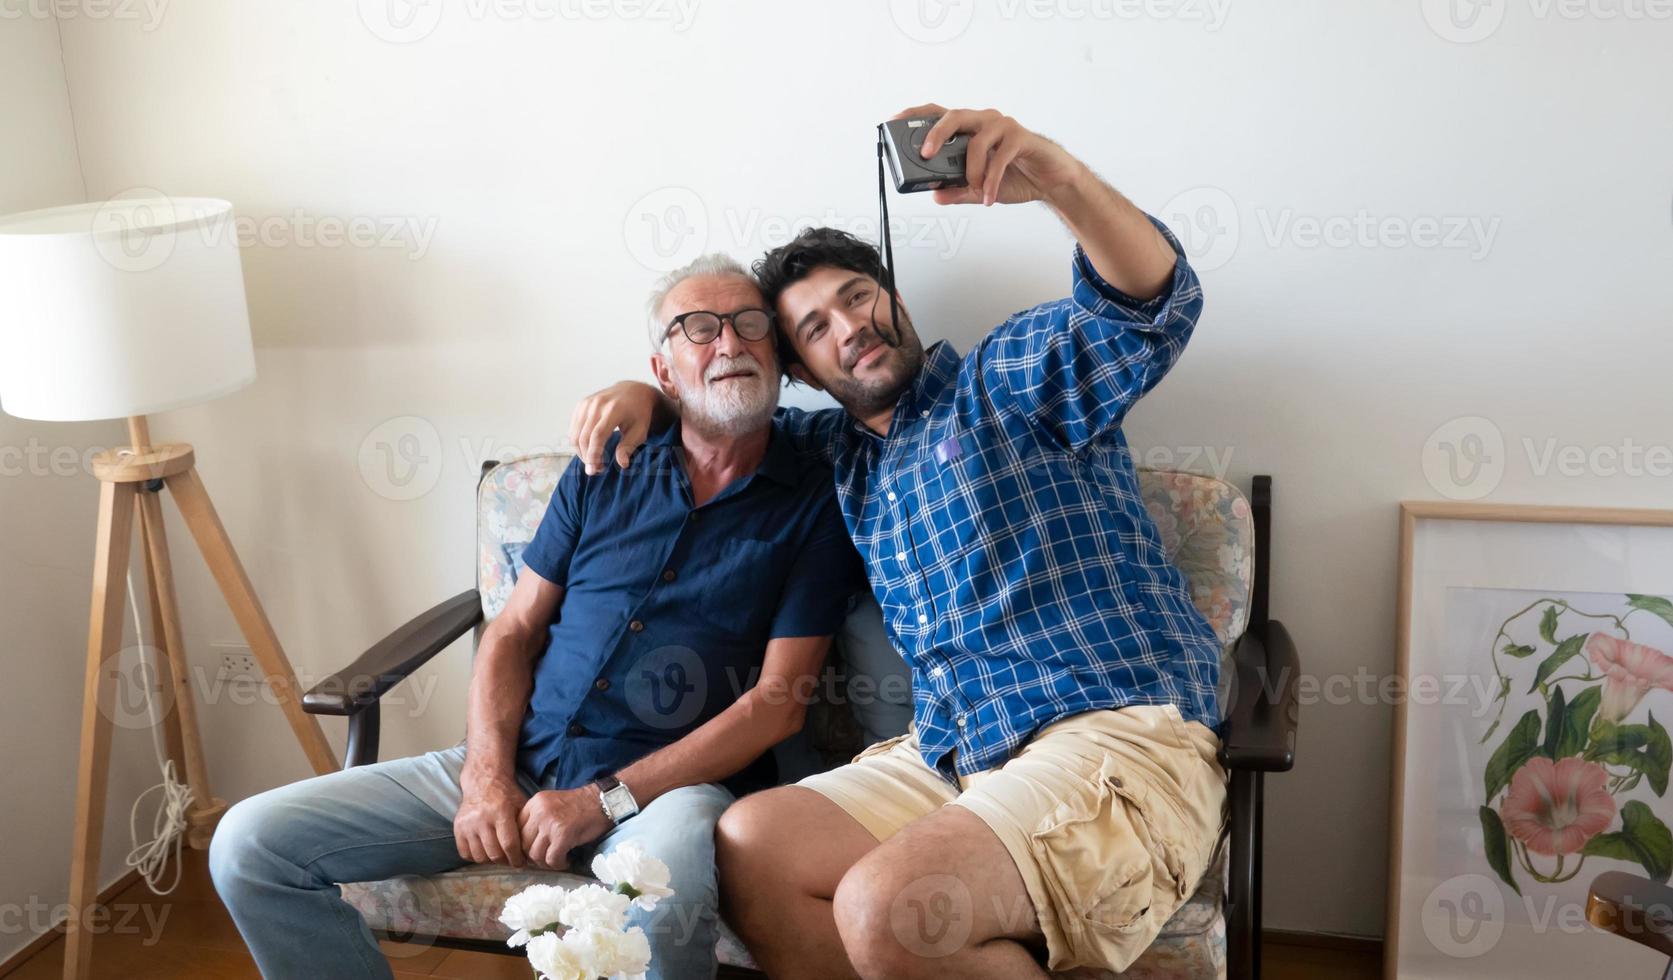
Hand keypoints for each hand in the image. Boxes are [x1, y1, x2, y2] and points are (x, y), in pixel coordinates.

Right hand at [454, 769, 529, 866]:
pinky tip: (486, 851)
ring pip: (480, 857)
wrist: (483, 782)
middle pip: (494, 854)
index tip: (521, 863)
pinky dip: (476, 857)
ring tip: (499, 856)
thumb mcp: (521, 806)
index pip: (509, 845)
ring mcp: (467, 824)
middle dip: (506, 862)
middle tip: (512, 861)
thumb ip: (525, 828)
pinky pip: (465, 853)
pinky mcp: (457, 828)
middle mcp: (481, 819)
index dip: (517, 859)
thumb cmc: (506, 795)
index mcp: (501, 812)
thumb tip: (530, 853)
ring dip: (491, 861)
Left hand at [519, 786, 612, 869]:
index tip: (534, 851)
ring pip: (535, 855)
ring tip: (558, 860)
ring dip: (546, 862)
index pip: (517, 830)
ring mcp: (550, 823)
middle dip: (533, 856)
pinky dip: (559, 864)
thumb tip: (525, 847)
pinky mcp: (563, 835)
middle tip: (546, 858)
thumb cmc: (580, 806)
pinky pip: (552, 859)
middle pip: (523, 844)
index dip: (523, 845)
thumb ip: (536, 819)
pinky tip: (567, 860)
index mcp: (534, 803)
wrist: (603, 801)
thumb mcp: (551, 805)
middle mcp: (539, 811)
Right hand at [568, 381, 664, 474]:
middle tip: (596, 470)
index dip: (594, 454)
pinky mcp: (581, 404)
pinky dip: (578, 442)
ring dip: (581, 452)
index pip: (597, 435)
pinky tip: (589, 449)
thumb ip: (629, 447)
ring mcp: (587, 403)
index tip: (596, 469)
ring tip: (593, 460)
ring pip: (575, 434)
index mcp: (614, 410)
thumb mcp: (640, 431)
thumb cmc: (639, 414)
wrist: (633, 391)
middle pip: (584, 437)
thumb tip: (622, 464)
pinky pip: (573, 428)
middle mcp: (597, 404)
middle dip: (587, 457)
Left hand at [891, 104, 1086, 207]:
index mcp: (969, 129)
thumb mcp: (979, 188)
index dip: (914, 115)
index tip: (894, 121)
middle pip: (953, 116)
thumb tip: (935, 195)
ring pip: (977, 140)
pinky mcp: (1020, 138)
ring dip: (971, 170)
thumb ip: (957, 190)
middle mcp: (983, 121)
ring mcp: (1002, 126)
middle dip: (936, 134)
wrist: (1050, 180)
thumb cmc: (1014, 175)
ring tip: (974, 190)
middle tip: (926, 154)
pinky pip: (1000, 157)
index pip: (937, 114)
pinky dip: (991, 180)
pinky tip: (988, 197)